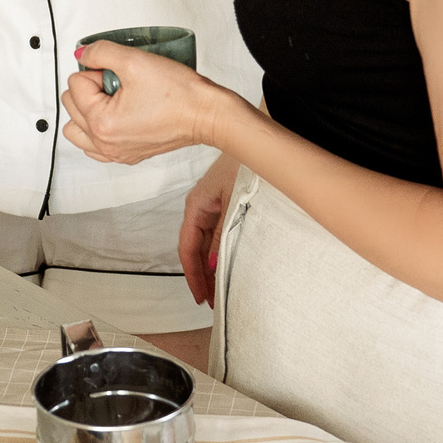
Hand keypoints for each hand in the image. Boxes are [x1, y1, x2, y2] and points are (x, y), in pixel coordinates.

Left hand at [60, 43, 229, 168]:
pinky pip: (94, 145)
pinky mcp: (127, 155)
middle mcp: (104, 144)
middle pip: (72, 105)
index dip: (97, 70)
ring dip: (87, 109)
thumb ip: (100, 52)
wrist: (206, 114)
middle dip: (91, 88)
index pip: (75, 84)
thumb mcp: (134, 60)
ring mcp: (115, 153)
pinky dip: (97, 129)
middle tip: (119, 82)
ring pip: (77, 128)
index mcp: (101, 124)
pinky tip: (115, 115)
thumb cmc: (179, 93)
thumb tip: (81, 54)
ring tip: (113, 98)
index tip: (120, 72)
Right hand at [178, 151, 241, 306]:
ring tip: (218, 288)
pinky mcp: (223, 203)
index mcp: (195, 206)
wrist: (255, 142)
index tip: (200, 296)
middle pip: (194, 249)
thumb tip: (214, 265)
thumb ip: (222, 236)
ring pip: (205, 243)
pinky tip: (225, 264)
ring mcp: (211, 205)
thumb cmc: (243, 166)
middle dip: (201, 276)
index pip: (187, 249)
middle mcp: (199, 207)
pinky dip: (218, 251)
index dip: (193, 275)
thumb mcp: (233, 205)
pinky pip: (215, 233)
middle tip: (211, 300)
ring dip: (210, 265)